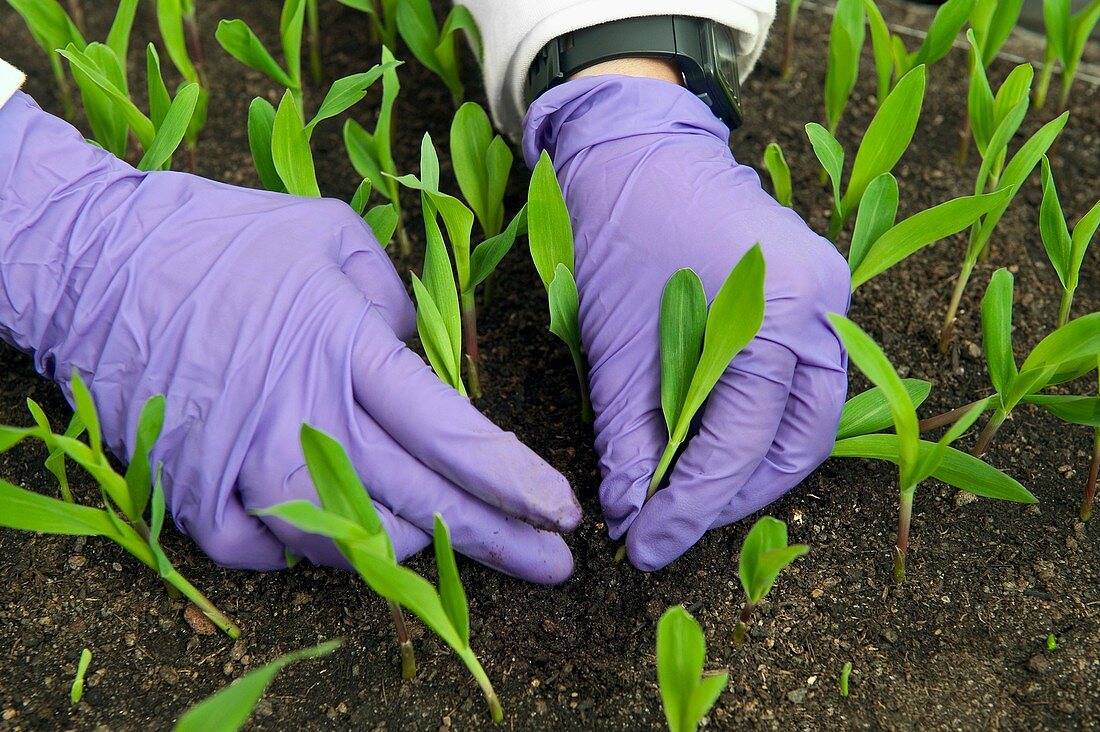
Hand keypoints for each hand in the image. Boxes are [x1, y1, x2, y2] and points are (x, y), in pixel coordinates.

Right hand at [0, 92, 579, 583]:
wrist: (97, 267)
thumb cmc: (222, 239)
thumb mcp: (330, 236)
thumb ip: (396, 302)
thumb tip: (422, 356)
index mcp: (343, 350)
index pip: (450, 431)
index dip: (513, 478)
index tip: (562, 509)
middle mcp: (303, 421)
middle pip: (422, 500)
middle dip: (499, 539)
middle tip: (554, 565)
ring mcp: (246, 469)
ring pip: (357, 539)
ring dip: (416, 543)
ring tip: (457, 540)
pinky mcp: (197, 501)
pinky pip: (280, 554)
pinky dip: (320, 546)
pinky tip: (346, 532)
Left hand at [523, 76, 849, 570]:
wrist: (636, 147)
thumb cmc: (618, 232)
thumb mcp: (616, 347)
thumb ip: (628, 439)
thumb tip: (631, 514)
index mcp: (774, 311)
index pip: (739, 443)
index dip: (690, 508)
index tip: (645, 546)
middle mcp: (822, 307)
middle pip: (798, 442)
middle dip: (735, 496)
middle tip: (673, 525)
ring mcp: (830, 296)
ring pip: (808, 419)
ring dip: (755, 466)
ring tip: (692, 494)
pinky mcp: (816, 292)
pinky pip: (802, 381)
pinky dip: (762, 421)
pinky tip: (715, 441)